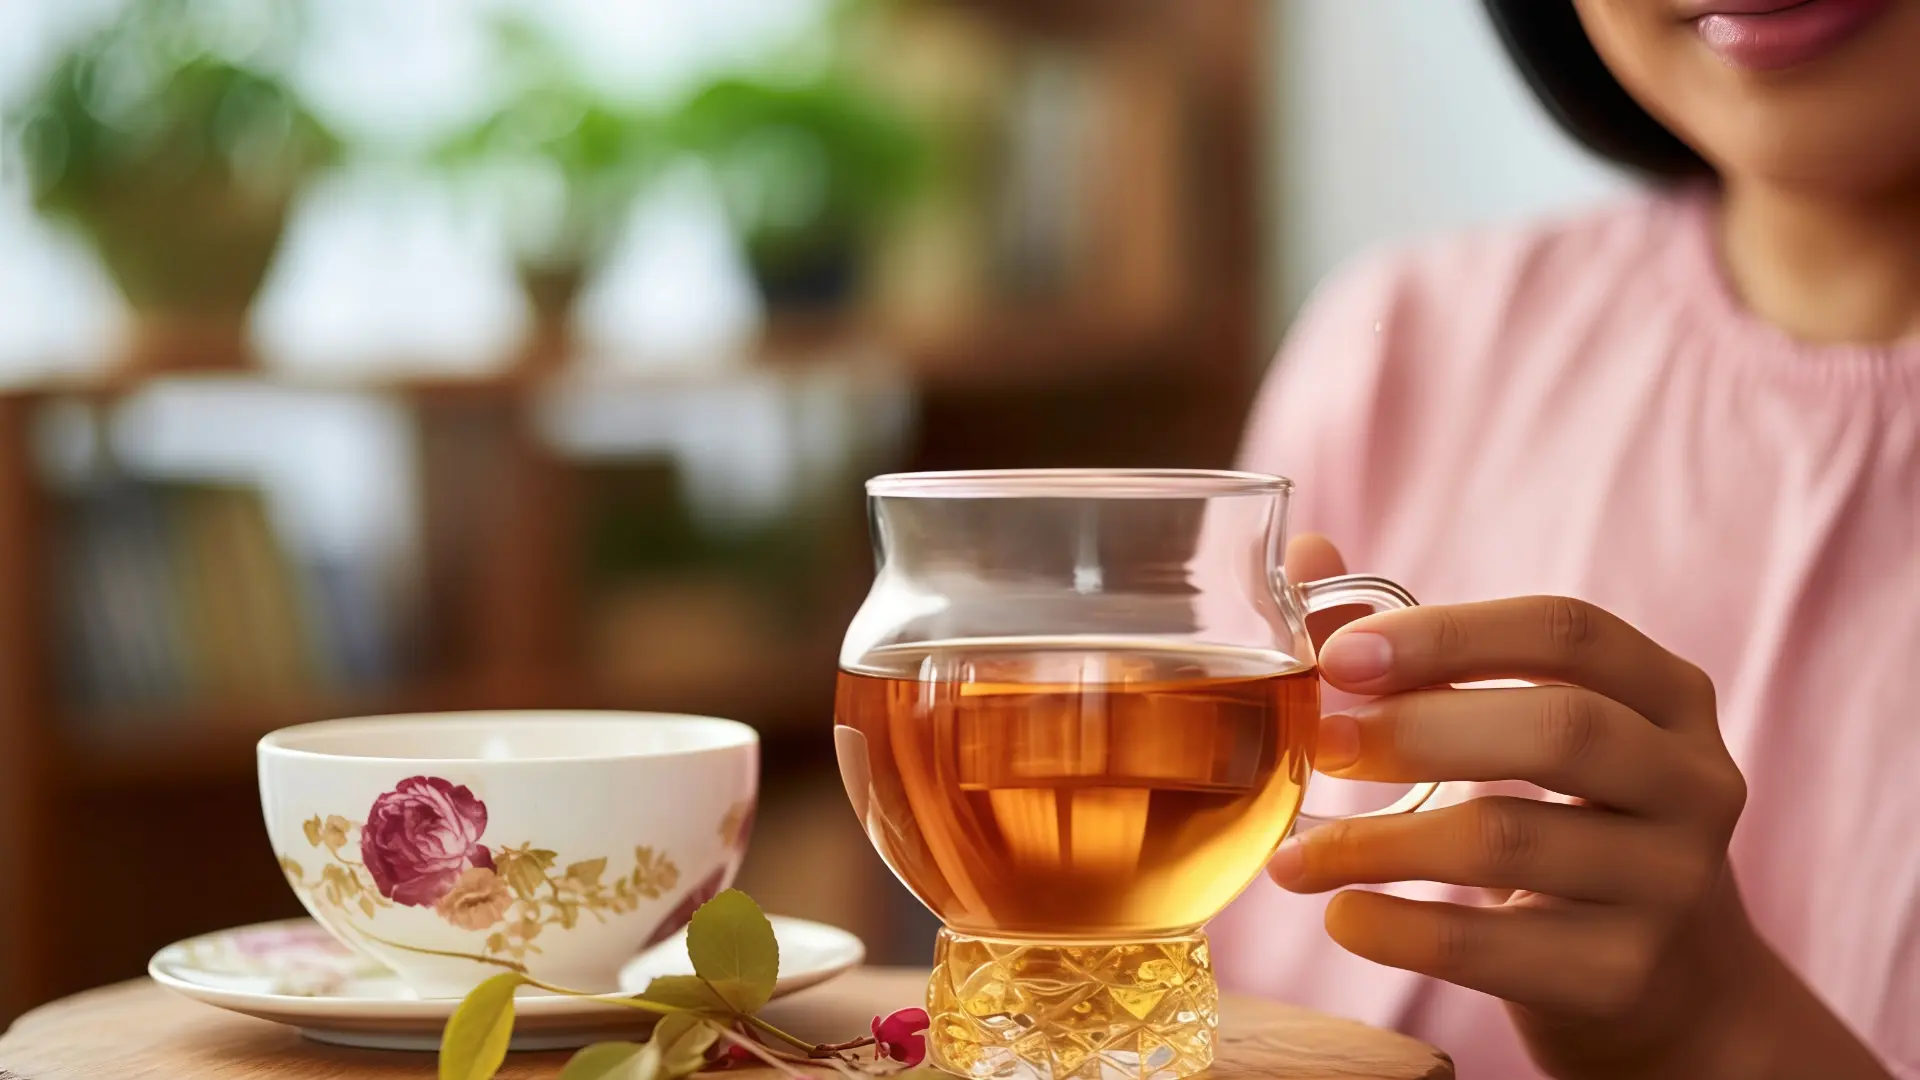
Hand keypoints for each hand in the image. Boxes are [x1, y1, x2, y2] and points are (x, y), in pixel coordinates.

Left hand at [1270, 537, 1882, 1078]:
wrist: (1670, 987)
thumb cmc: (1568, 824)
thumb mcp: (1525, 729)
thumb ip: (1423, 651)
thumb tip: (1310, 553)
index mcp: (1667, 694)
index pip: (1567, 631)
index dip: (1449, 635)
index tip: (1340, 658)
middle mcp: (1692, 780)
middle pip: (1558, 729)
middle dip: (1419, 730)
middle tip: (1323, 745)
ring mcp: (1671, 884)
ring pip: (1511, 843)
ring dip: (1379, 842)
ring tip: (1297, 856)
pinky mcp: (1625, 975)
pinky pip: (1493, 946)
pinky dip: (1401, 930)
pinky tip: (1342, 916)